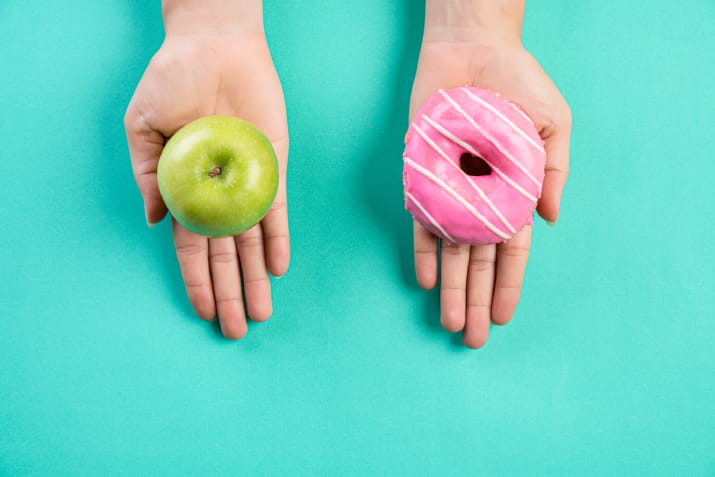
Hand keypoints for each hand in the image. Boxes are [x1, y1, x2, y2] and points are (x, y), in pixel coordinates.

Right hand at [124, 12, 288, 339]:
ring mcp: (246, 184)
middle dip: (231, 293)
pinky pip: (276, 210)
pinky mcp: (272, 167)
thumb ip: (149, 176)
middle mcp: (218, 194)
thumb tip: (154, 221)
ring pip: (253, 242)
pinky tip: (279, 269)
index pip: (191, 247)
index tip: (203, 311)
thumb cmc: (171, 82)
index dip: (197, 279)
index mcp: (184, 190)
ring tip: (262, 313)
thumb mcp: (144, 128)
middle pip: (225, 255)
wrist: (213, 46)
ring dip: (257, 278)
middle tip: (236, 331)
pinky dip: (278, 239)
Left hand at [410, 2, 571, 347]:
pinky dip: (421, 250)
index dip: (507, 286)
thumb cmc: (519, 84)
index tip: (503, 319)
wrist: (473, 50)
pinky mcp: (422, 176)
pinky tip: (424, 280)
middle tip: (470, 340)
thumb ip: (552, 172)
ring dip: (450, 288)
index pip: (511, 251)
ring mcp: (450, 190)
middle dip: (474, 300)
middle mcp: (480, 198)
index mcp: (513, 191)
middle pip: (477, 261)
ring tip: (448, 323)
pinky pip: (419, 220)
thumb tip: (551, 220)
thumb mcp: (554, 124)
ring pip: (449, 250)